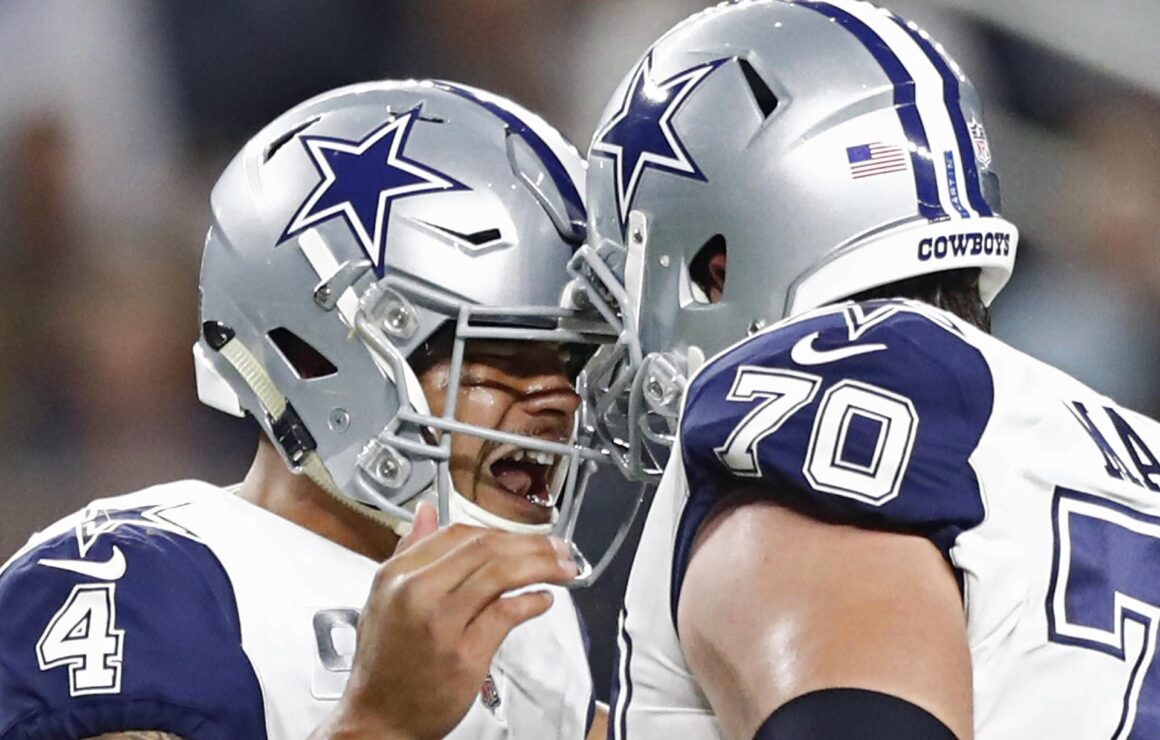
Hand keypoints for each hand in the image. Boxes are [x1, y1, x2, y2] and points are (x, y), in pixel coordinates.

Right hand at [312, 502, 578, 738]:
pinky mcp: (464, 653)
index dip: (499, 532)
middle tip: (558, 548)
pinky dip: (532, 601)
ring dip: (540, 565)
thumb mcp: (384, 597)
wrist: (378, 718)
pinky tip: (544, 600)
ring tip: (563, 568)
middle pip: (484, 548)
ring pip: (500, 574)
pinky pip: (506, 614)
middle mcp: (417, 592)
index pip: (458, 535)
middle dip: (530, 544)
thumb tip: (428, 512)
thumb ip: (410, 552)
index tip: (524, 539)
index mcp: (398, 574)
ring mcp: (441, 622)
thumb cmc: (385, 663)